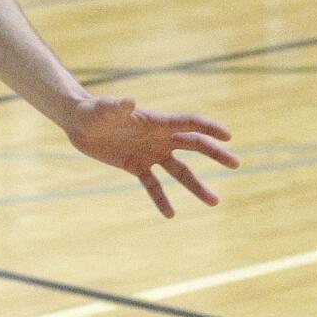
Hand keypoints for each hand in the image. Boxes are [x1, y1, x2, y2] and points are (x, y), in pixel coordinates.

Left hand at [66, 95, 237, 216]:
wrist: (79, 123)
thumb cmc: (94, 110)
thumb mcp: (104, 109)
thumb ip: (117, 107)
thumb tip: (129, 102)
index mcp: (157, 121)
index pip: (190, 123)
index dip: (209, 127)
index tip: (228, 136)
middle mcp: (159, 138)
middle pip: (194, 146)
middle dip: (215, 154)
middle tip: (236, 164)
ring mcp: (150, 153)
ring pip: (180, 171)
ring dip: (196, 186)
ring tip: (214, 202)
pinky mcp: (136, 166)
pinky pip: (153, 185)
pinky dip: (161, 199)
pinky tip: (170, 214)